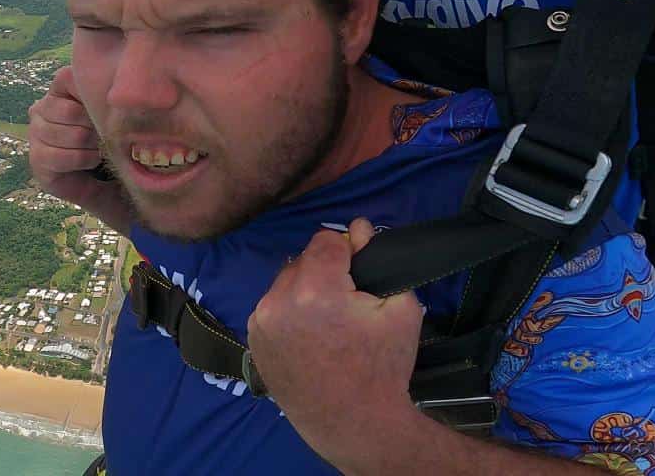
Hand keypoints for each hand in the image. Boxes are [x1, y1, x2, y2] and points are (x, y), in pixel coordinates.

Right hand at [27, 65, 132, 230]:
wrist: (109, 180)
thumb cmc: (112, 137)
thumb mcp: (112, 110)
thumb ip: (106, 94)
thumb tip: (117, 88)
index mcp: (60, 88)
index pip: (69, 78)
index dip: (91, 96)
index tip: (106, 109)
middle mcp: (42, 107)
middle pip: (69, 111)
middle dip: (94, 126)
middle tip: (105, 135)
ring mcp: (35, 133)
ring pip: (69, 135)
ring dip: (92, 146)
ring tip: (100, 149)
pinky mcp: (36, 159)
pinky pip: (60, 156)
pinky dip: (82, 160)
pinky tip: (90, 161)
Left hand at [247, 218, 424, 468]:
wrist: (353, 423)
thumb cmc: (382, 368)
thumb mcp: (401, 308)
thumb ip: (377, 260)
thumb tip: (358, 231)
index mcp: (315, 290)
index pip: (327, 240)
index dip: (349, 249)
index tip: (360, 268)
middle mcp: (278, 300)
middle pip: (304, 259)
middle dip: (326, 271)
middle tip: (348, 301)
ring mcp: (261, 322)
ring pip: (286, 281)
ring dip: (306, 289)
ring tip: (328, 319)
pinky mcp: (253, 339)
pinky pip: (273, 305)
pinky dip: (291, 310)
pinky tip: (310, 333)